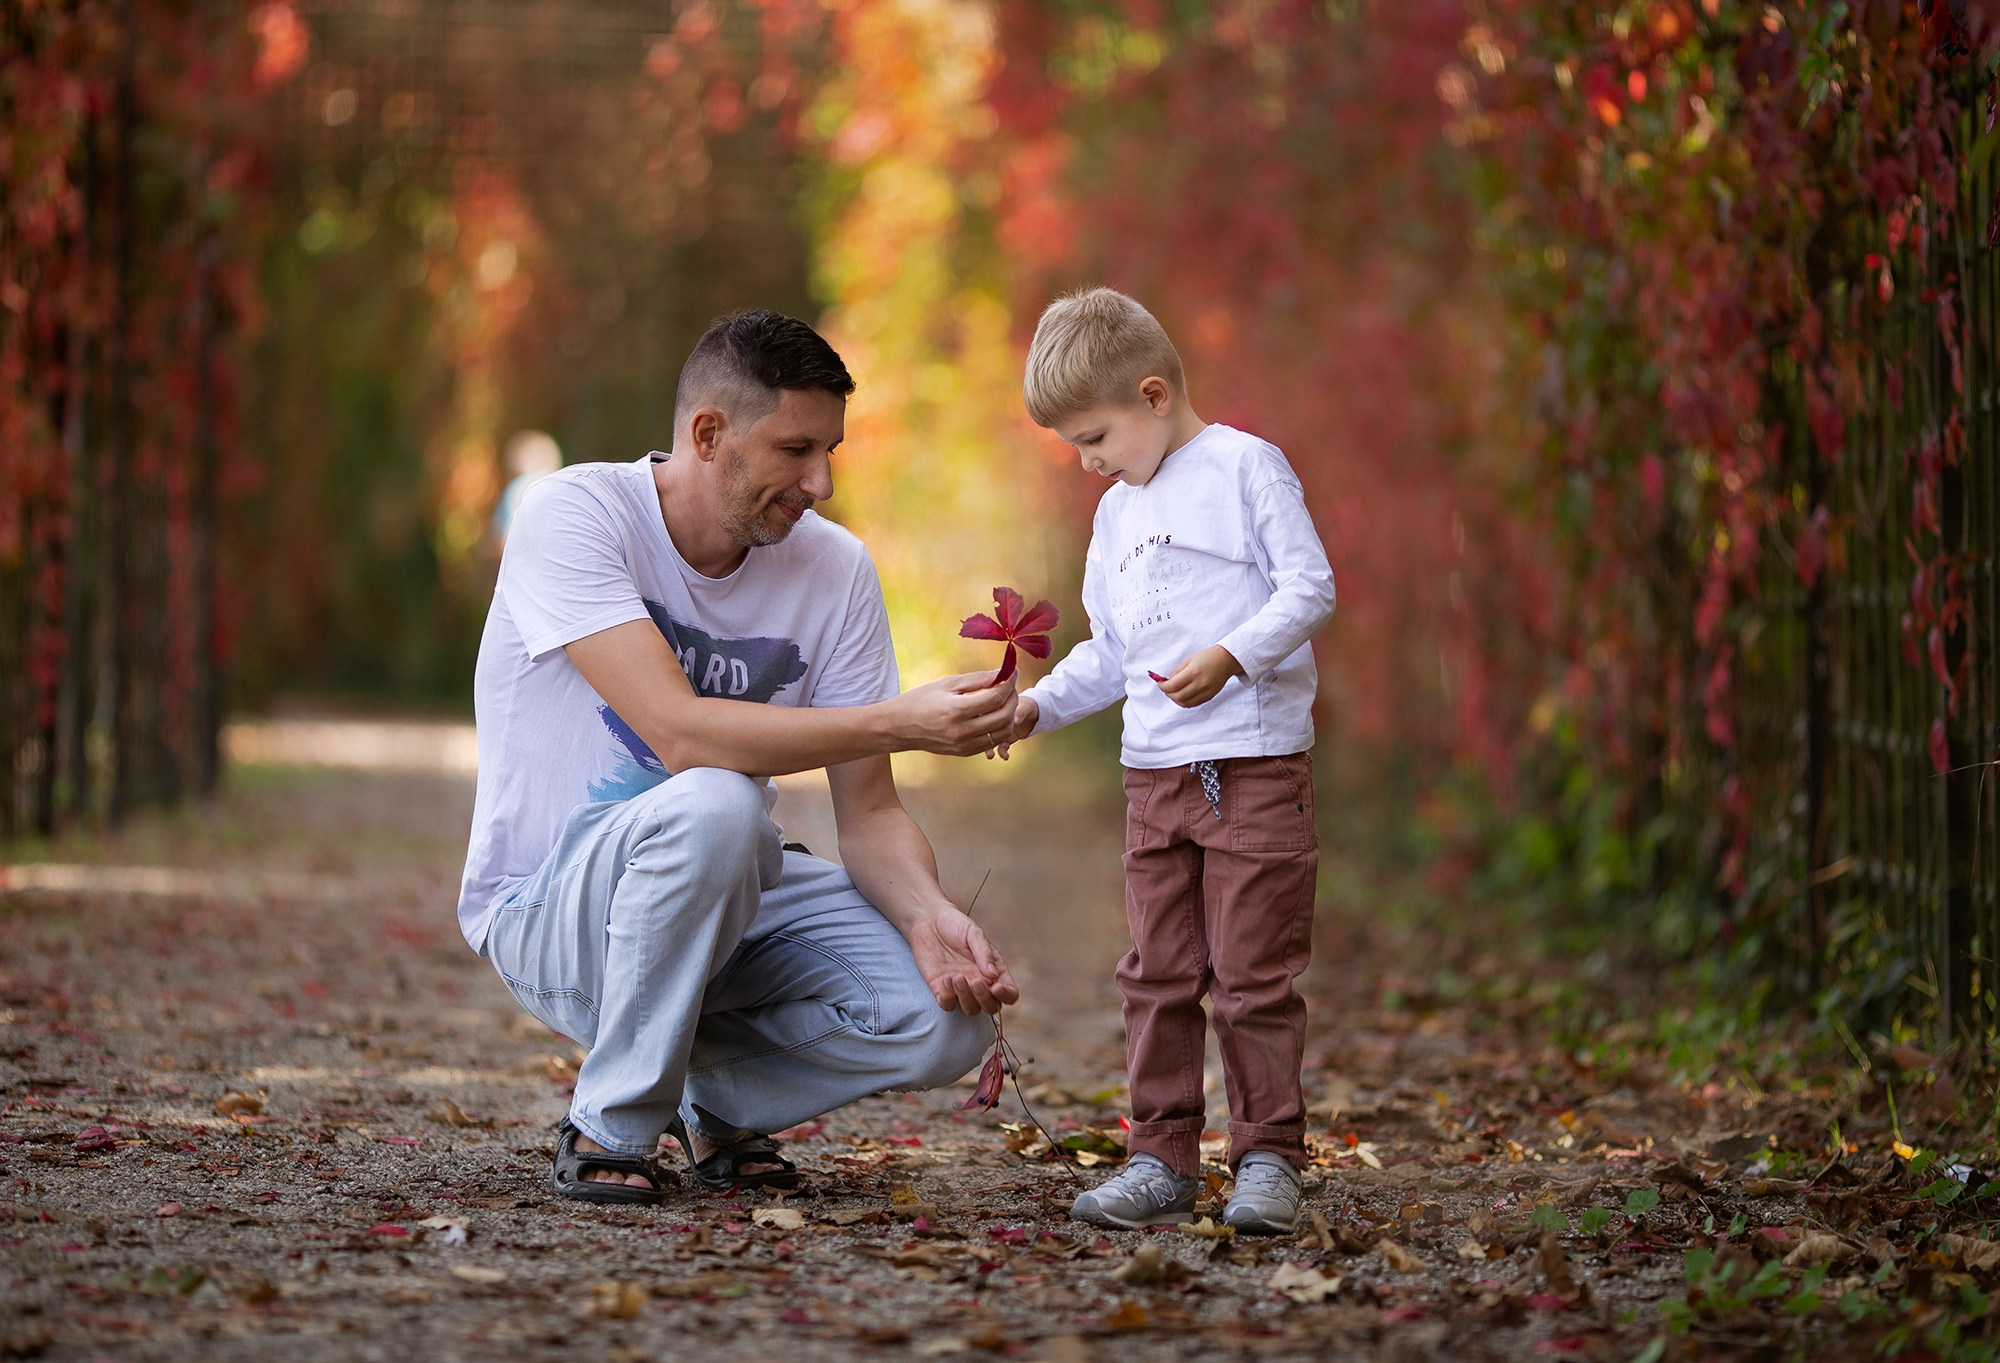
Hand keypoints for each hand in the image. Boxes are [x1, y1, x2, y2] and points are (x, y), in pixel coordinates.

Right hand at [891, 672, 1017, 756]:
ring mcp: (964, 745)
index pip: (995, 697)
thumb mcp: (948, 684)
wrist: (900, 727)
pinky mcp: (965, 752)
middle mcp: (962, 731)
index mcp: (956, 710)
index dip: (1009, 682)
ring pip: (1003, 732)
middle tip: (1010, 686)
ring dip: (1010, 715)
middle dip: (1013, 698)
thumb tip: (1003, 672)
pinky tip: (993, 714)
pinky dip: (999, 727)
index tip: (1012, 671)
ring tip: (1003, 700)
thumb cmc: (922, 699)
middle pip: (1004, 716)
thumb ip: (978, 679)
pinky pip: (992, 741)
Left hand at [906, 906, 1019, 1013]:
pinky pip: (948, 1005)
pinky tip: (945, 979)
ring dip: (966, 998)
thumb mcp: (973, 933)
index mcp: (994, 970)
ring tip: (957, 977)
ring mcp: (961, 989)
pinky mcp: (941, 990)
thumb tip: (993, 975)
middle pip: (991, 1006)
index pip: (1009, 992)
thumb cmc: (955, 925)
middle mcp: (980, 983)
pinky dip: (948, 998)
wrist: (928, 922)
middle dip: (984, 998)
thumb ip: (984, 952)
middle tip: (974, 981)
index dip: (1007, 995)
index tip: (996, 987)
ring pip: (971, 1009)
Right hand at [988, 696, 1038, 760]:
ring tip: (990, 755)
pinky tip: (1005, 757)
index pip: (985, 714)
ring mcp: (998, 731)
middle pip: (985, 729)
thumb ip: (1021, 712)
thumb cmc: (1028, 706)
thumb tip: (1016, 721)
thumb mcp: (1026, 706)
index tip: (981, 728)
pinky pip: (1001, 747)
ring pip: (991, 740)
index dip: (982, 720)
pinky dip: (1002, 752)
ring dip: (989, 748)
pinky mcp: (1005, 739)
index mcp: (996, 709)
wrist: (1033, 715)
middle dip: (983, 738)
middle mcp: (994, 720)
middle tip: (982, 744)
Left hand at [1154, 645, 1242, 707]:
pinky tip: (1182, 695)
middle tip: (1166, 688)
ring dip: (1175, 699)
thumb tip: (1167, 682)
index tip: (1160, 683)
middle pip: (1178, 696)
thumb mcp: (1189, 659)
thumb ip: (1176, 671)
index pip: (1173, 685)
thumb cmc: (1207, 657)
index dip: (1163, 686)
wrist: (1225, 660)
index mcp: (1193, 672)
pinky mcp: (1209, 697)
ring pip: (1184, 703)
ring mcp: (1205, 692)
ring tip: (1173, 692)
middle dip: (1168, 693)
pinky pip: (1193, 704)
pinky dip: (1184, 702)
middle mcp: (1200, 684)